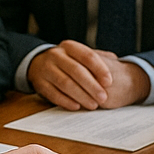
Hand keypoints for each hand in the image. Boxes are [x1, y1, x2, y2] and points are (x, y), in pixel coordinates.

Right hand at [27, 40, 148, 109]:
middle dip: (91, 86)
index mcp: (69, 46)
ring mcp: (46, 69)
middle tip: (103, 98)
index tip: (109, 82)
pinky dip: (65, 101)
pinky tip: (77, 106)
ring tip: (93, 105)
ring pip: (65, 83)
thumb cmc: (67, 61)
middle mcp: (56, 55)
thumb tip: (115, 60)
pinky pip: (53, 93)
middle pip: (76, 70)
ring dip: (81, 95)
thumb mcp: (78, 54)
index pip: (87, 56)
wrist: (38, 63)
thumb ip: (96, 58)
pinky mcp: (39, 83)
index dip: (100, 69)